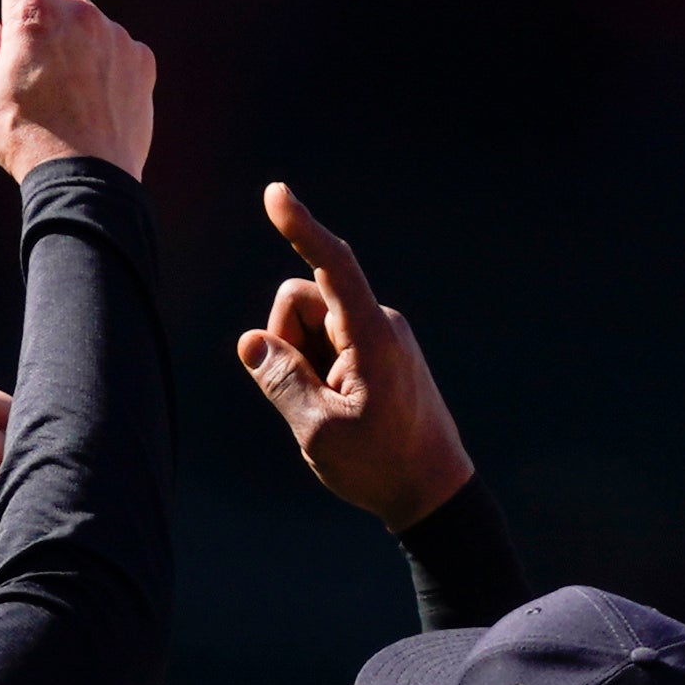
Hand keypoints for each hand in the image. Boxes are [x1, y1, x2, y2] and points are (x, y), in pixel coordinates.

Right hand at [0, 0, 154, 183]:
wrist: (88, 188)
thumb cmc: (23, 142)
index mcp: (32, 13)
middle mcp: (79, 12)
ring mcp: (116, 34)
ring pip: (78, 26)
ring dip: (62, 49)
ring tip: (54, 105)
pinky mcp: (141, 61)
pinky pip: (107, 55)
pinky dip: (92, 74)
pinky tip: (86, 111)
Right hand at [237, 185, 472, 527]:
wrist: (433, 490)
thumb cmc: (380, 465)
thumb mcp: (318, 431)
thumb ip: (280, 381)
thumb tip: (251, 342)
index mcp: (371, 336)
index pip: (332, 265)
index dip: (301, 228)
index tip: (276, 194)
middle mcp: (378, 323)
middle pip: (301, 300)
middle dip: (283, 339)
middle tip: (303, 400)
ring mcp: (379, 335)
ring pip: (310, 323)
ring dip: (299, 359)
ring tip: (326, 410)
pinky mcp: (377, 351)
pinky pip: (326, 343)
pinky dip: (315, 369)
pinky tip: (337, 409)